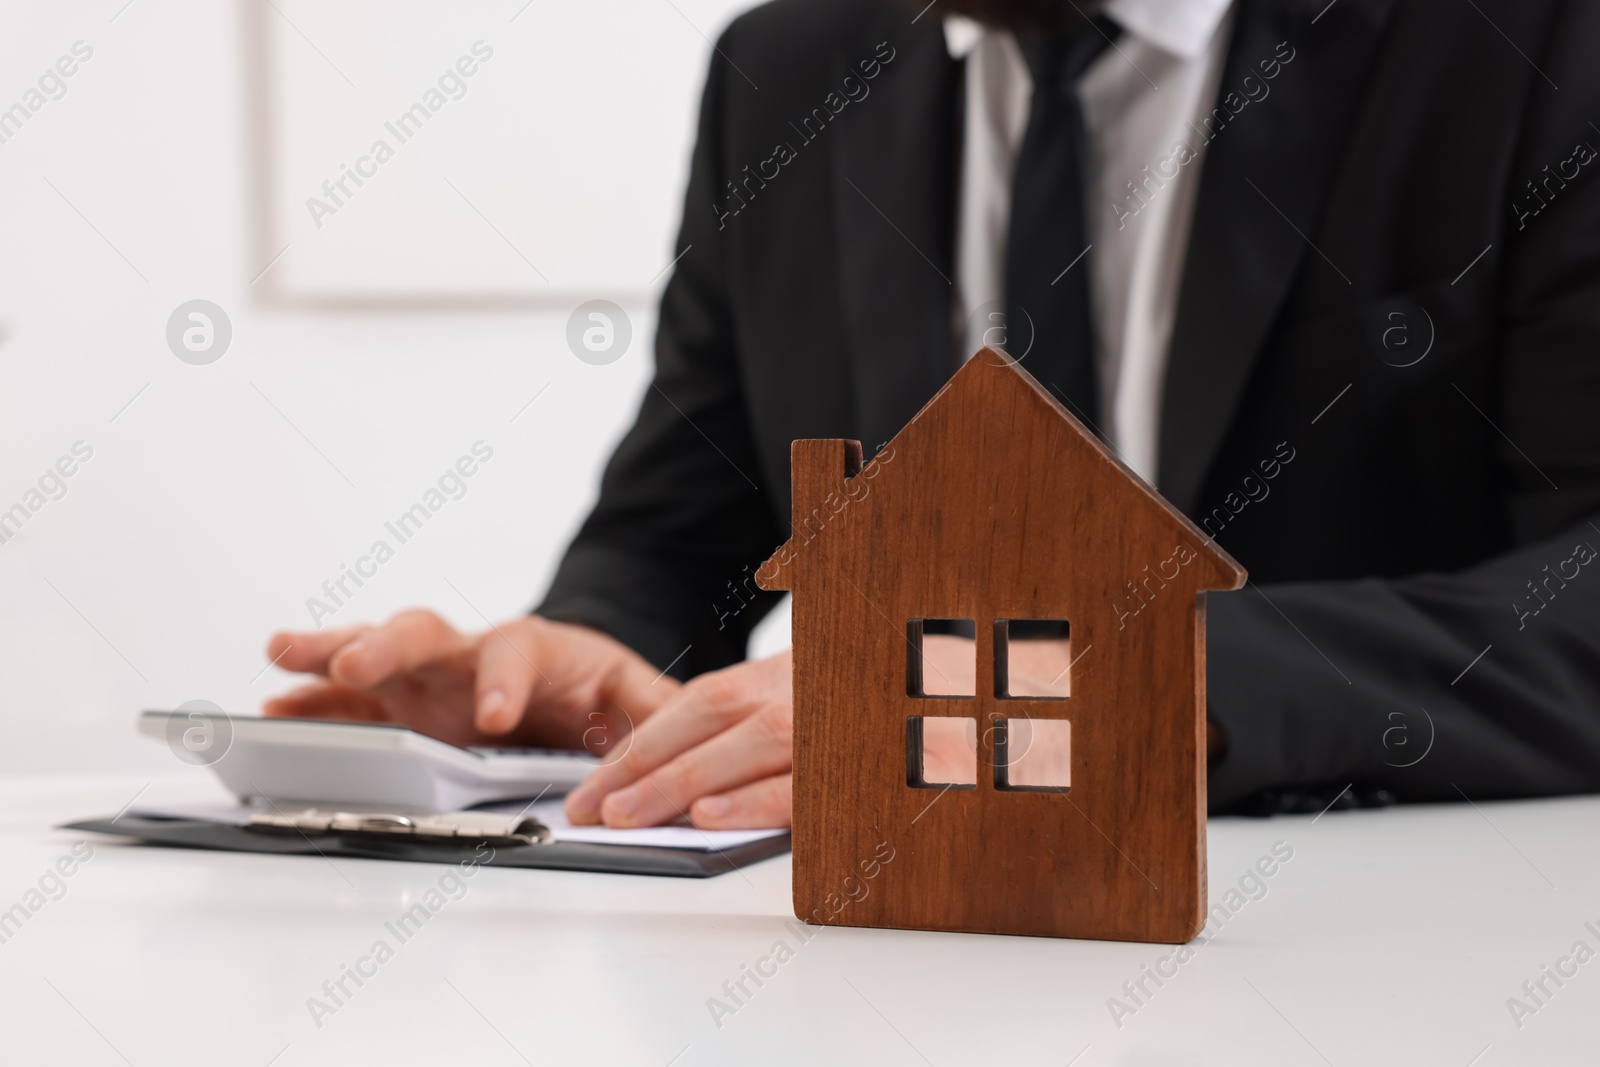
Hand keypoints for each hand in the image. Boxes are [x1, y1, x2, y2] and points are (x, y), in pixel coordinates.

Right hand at [262, 610, 672, 754]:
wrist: (567, 681)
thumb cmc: (596, 687)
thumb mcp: (637, 698)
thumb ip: (655, 713)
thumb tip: (684, 732)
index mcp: (535, 650)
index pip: (517, 651)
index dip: (502, 679)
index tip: (491, 715)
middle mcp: (469, 653)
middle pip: (425, 631)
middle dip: (388, 646)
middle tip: (354, 665)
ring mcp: (426, 676)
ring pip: (372, 651)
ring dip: (327, 653)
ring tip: (280, 654)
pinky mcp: (397, 703)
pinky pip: (346, 697)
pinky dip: (310, 700)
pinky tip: (274, 709)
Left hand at [561, 636, 1051, 829]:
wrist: (1005, 648)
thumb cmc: (907, 673)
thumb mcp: (838, 669)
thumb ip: (777, 695)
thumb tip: (700, 728)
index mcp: (793, 669)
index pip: (700, 702)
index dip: (642, 739)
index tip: (595, 780)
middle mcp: (812, 685)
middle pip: (710, 722)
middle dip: (642, 766)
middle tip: (588, 807)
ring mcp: (843, 716)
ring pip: (750, 749)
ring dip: (682, 784)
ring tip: (626, 815)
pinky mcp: (877, 755)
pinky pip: (811, 784)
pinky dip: (760, 800)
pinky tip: (713, 819)